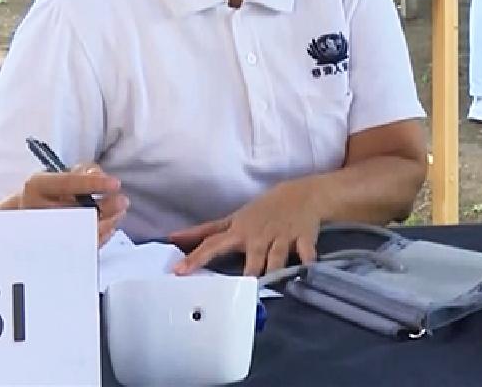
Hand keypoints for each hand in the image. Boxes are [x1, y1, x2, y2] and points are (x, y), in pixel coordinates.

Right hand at [12, 166, 126, 245]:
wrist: (33, 211)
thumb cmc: (56, 188)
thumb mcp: (68, 172)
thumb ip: (85, 171)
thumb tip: (97, 175)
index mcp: (38, 186)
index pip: (66, 183)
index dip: (92, 183)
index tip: (115, 183)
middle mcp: (38, 210)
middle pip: (74, 211)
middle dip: (104, 208)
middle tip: (123, 201)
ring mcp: (44, 232)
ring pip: (79, 232)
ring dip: (106, 222)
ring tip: (120, 213)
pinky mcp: (54, 248)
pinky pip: (81, 247)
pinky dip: (100, 237)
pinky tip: (110, 227)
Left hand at [170, 180, 324, 275]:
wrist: (302, 195)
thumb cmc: (262, 210)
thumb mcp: (234, 218)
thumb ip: (205, 231)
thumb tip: (172, 237)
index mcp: (239, 232)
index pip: (213, 245)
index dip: (196, 258)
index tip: (179, 271)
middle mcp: (259, 237)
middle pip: (251, 258)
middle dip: (247, 271)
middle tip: (237, 287)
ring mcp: (282, 238)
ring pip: (277, 259)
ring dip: (275, 269)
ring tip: (272, 283)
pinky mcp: (304, 239)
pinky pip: (306, 253)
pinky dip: (308, 260)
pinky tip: (308, 267)